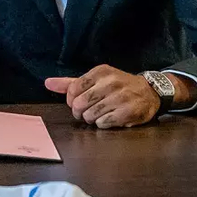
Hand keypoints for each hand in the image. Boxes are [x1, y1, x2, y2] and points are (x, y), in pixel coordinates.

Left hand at [44, 65, 160, 128]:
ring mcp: (120, 97)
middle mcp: (111, 82)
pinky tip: (109, 118)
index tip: (77, 102)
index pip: (73, 89)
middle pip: (80, 104)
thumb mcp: (95, 80)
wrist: (149, 92)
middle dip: (80, 112)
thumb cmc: (118, 86)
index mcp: (101, 72)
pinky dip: (103, 124)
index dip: (71, 100)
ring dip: (91, 119)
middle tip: (86, 111)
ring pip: (90, 115)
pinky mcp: (128, 111)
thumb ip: (70, 83)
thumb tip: (47, 83)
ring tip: (99, 114)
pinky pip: (103, 123)